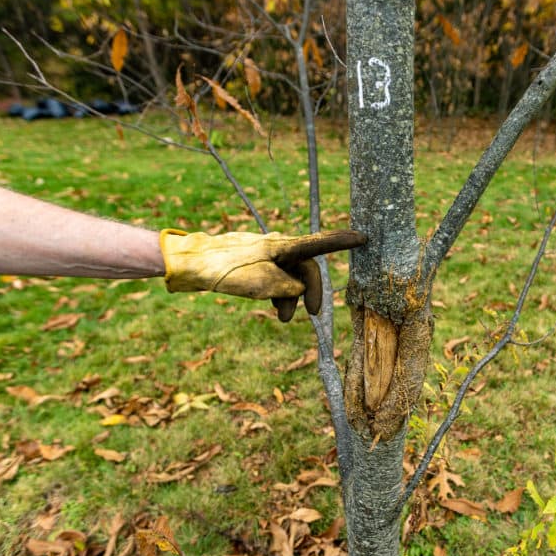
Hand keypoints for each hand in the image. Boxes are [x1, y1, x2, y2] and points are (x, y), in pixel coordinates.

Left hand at [159, 229, 366, 320]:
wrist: (192, 264)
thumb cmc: (227, 270)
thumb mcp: (264, 284)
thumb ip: (289, 286)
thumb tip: (298, 287)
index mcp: (284, 246)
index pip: (320, 243)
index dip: (343, 242)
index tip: (363, 238)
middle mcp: (278, 247)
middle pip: (307, 268)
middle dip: (310, 291)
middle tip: (312, 314)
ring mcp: (266, 255)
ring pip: (290, 277)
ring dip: (290, 298)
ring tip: (281, 317)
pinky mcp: (255, 264)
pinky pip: (275, 279)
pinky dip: (277, 293)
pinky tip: (272, 306)